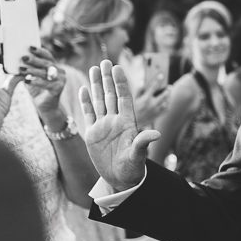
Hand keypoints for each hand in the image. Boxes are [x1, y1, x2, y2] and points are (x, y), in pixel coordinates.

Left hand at [16, 45, 65, 117]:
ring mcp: (61, 80)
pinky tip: (27, 81)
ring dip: (33, 70)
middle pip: (47, 63)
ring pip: (46, 73)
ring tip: (22, 69)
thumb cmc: (37, 89)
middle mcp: (60, 71)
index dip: (39, 51)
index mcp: (54, 66)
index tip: (29, 47)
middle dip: (35, 60)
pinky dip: (36, 82)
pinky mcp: (59, 89)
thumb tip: (13, 59)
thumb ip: (27, 68)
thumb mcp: (31, 76)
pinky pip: (46, 84)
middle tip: (23, 57)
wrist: (45, 106)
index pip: (48, 55)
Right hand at [78, 60, 159, 190]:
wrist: (120, 179)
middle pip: (110, 95)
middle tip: (105, 61)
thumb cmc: (133, 169)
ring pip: (99, 101)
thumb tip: (156, 133)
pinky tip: (84, 89)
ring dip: (96, 85)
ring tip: (94, 68)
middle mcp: (115, 121)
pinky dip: (86, 102)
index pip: (124, 98)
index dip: (121, 83)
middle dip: (107, 78)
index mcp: (127, 123)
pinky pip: (89, 114)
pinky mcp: (93, 133)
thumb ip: (143, 143)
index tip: (118, 67)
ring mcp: (103, 126)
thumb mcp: (138, 156)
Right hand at [133, 72, 170, 127]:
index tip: (161, 75)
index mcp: (145, 99)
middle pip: (164, 95)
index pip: (154, 87)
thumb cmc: (128, 110)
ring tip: (169, 93)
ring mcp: (155, 111)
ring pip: (166, 103)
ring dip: (168, 97)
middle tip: (169, 86)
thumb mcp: (131, 99)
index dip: (158, 80)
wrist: (130, 124)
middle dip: (167, 90)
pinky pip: (165, 110)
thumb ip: (138, 90)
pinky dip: (167, 105)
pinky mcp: (156, 116)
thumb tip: (143, 83)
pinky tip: (166, 102)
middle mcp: (152, 105)